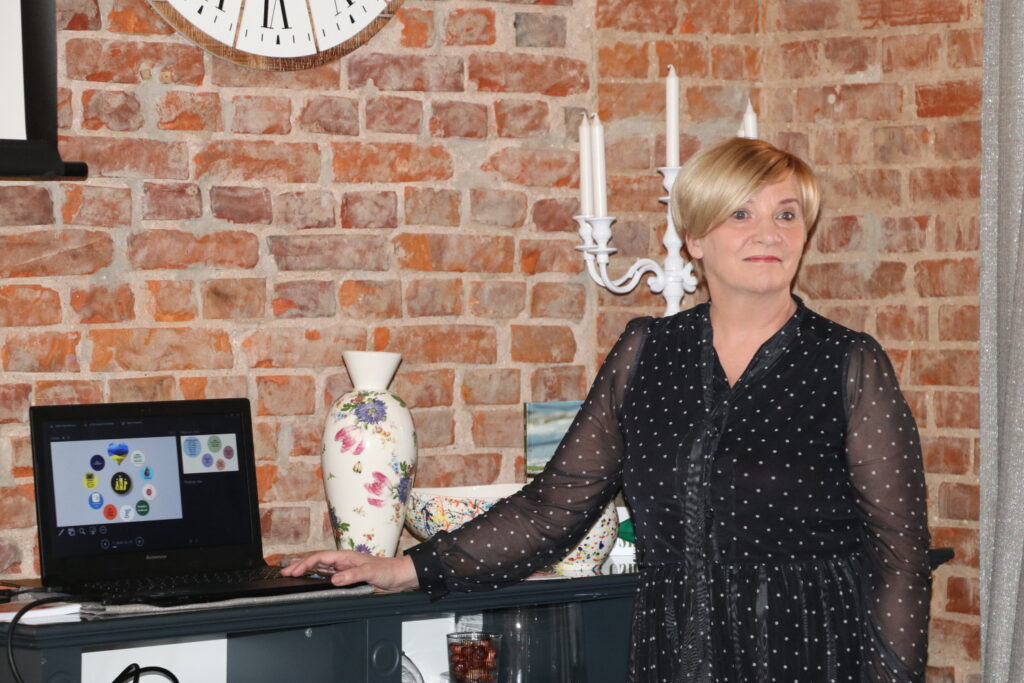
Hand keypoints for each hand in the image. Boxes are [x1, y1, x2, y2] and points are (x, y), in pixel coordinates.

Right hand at [280, 550, 418, 592]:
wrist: (400, 576)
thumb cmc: (388, 570)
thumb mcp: (370, 572)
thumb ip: (352, 575)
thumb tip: (334, 579)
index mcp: (346, 556)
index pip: (320, 558)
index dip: (305, 564)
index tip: (292, 571)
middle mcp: (344, 561)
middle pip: (317, 561)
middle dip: (300, 566)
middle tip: (284, 572)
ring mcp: (345, 569)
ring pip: (321, 568)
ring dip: (306, 571)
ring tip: (292, 575)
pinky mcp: (349, 577)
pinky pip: (328, 575)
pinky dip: (317, 577)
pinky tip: (312, 580)